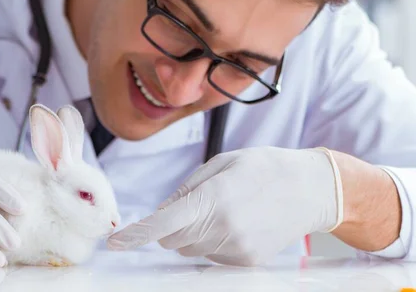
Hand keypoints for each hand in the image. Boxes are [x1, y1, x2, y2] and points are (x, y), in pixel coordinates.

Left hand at [107, 147, 342, 265]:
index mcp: (215, 198)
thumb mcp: (222, 163)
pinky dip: (212, 241)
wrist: (313, 189)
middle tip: (196, 202)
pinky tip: (236, 222)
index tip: (114, 243)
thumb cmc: (265, 167)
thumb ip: (188, 189)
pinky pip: (211, 256)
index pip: (163, 224)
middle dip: (171, 225)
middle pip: (172, 239)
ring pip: (190, 249)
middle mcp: (224, 229)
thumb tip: (162, 214)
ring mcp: (237, 249)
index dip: (135, 234)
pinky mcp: (247, 262)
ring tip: (224, 208)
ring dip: (192, 233)